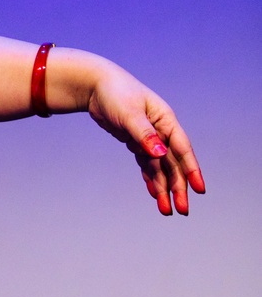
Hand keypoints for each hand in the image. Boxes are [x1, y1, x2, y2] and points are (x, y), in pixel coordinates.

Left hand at [83, 62, 205, 215]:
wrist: (96, 86)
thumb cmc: (115, 93)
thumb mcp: (129, 114)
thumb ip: (145, 134)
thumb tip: (161, 153)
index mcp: (166, 120)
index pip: (182, 149)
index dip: (192, 170)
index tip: (199, 189)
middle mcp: (161, 131)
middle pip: (173, 163)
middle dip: (178, 187)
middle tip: (181, 210)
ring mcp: (149, 138)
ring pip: (160, 167)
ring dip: (164, 188)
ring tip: (167, 210)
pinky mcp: (136, 142)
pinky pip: (147, 164)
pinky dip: (150, 179)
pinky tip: (155, 194)